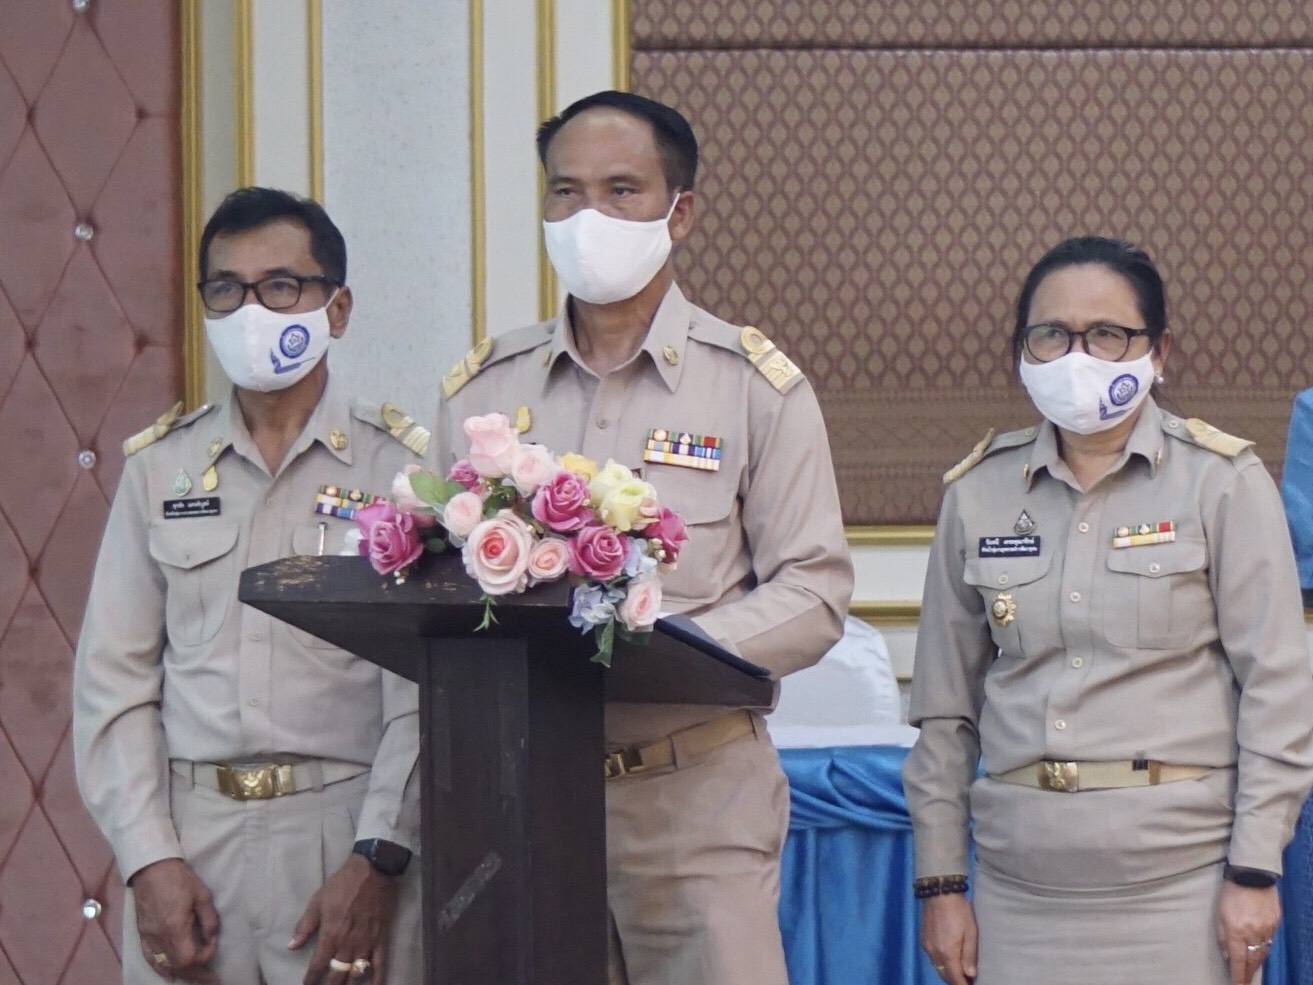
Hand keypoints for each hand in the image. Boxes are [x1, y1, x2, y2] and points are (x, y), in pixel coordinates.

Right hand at [130, 858, 219, 983]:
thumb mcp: (202, 895)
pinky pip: (150, 959)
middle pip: (178, 966)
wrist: (151, 868)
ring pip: (165, 966)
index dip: (206, 955)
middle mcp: (159, 937)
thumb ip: (209, 919)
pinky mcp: (142, 934)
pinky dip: (161, 969)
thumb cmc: (179, 878)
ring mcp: (149, 937)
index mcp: (175, 927)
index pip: (190, 957)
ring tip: (197, 976)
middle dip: (197, 973)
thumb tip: (212, 937)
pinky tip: (170, 975)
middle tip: (212, 978)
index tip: (213, 942)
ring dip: (182, 973)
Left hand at [291, 853, 399, 983]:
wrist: (373, 871)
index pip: (318, 965)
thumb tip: (291, 946)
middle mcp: (348, 944)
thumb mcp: (317, 901)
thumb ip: (305, 926)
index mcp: (330, 934)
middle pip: (336, 975)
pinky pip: (380, 964)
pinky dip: (378, 979)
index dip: (311, 978)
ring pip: (356, 974)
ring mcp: (366, 943)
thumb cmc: (342, 885)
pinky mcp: (381, 939)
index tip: (307, 984)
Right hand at [920, 893, 977, 983]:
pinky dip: (941, 963)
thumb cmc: (959, 911)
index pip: (955, 978)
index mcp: (947, 952)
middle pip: (945, 975)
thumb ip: (969, 955)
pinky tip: (949, 959)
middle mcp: (934, 953)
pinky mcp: (923, 939)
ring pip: (938, 967)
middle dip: (956, 980)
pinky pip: (933, 958)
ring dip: (948, 972)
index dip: (963, 984)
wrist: (939, 892)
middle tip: (968, 979)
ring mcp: (927, 946)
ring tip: (960, 971)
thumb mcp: (970, 932)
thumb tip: (970, 975)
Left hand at [1216, 880, 1278, 984]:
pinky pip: (1270, 942)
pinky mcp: (1276, 924)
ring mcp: (1267, 929)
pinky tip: (1260, 952)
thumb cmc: (1230, 893)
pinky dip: (1264, 949)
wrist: (1252, 875)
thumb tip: (1227, 955)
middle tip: (1244, 982)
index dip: (1237, 976)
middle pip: (1253, 961)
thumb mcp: (1219, 914)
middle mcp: (1253, 934)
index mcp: (1236, 932)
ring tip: (1251, 971)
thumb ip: (1222, 936)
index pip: (1238, 961)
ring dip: (1256, 963)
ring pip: (1263, 953)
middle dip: (1248, 973)